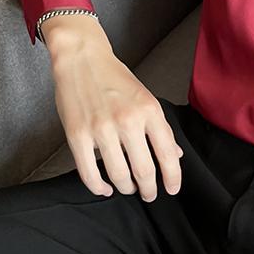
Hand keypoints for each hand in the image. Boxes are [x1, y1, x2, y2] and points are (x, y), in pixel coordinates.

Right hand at [44, 11, 184, 200]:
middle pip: (144, 170)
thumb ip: (160, 128)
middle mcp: (128, 121)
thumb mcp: (146, 99)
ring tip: (129, 188)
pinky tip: (105, 188)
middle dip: (149, 189)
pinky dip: (98, 186)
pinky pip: (89, 173)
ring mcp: (102, 129)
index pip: (168, 154)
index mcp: (150, 111)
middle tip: (150, 194)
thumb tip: (176, 154)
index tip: (172, 189)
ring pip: (118, 175)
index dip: (173, 177)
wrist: (82, 59)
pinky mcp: (78, 135)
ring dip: (126, 187)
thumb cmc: (116, 78)